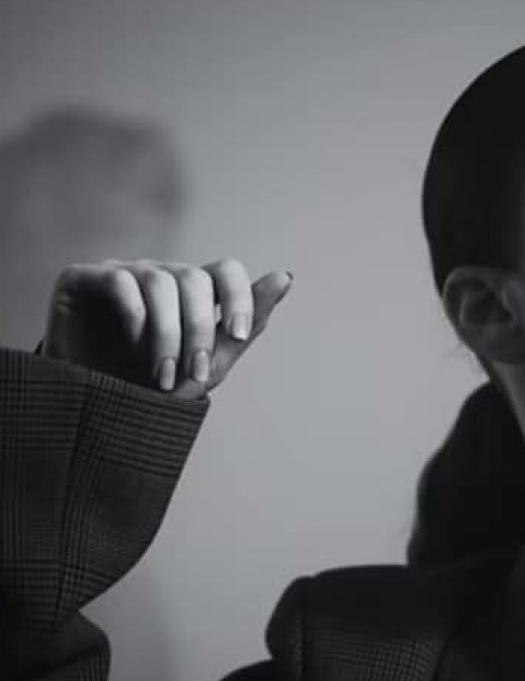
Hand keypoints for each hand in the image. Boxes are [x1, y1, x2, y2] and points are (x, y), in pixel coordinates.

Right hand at [40, 259, 292, 398]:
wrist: (95, 410)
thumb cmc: (156, 387)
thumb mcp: (210, 364)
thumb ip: (247, 324)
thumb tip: (286, 276)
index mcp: (194, 291)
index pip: (226, 271)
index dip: (239, 296)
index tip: (238, 334)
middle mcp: (161, 276)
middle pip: (195, 279)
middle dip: (200, 330)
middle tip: (194, 373)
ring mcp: (122, 273)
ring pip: (161, 282)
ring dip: (168, 334)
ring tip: (164, 376)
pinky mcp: (81, 279)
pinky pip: (119, 281)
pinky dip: (135, 316)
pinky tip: (133, 346)